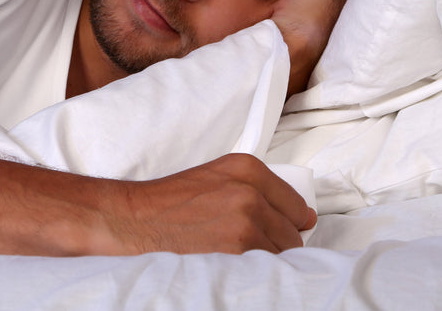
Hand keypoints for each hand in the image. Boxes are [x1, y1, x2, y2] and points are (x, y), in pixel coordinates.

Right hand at [104, 154, 315, 253]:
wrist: (134, 219)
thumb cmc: (170, 202)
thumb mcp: (215, 179)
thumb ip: (258, 191)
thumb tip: (306, 219)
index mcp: (247, 168)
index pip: (296, 205)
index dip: (284, 222)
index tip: (268, 229)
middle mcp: (250, 192)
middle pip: (292, 234)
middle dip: (273, 243)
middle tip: (238, 243)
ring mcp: (246, 222)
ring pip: (281, 255)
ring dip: (262, 260)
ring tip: (231, 254)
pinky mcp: (237, 251)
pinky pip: (264, 271)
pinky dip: (251, 273)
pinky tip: (229, 265)